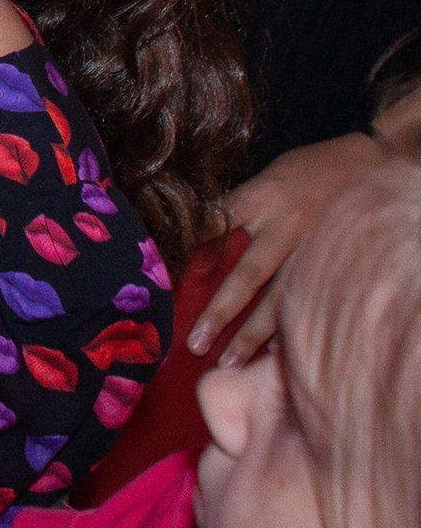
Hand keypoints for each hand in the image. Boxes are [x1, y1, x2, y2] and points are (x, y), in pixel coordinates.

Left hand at [192, 129, 391, 364]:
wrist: (365, 165)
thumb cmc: (303, 172)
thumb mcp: (264, 177)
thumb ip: (235, 209)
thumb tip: (199, 244)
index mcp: (260, 197)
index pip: (214, 222)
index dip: (188, 244)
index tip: (160, 272)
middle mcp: (284, 227)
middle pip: (248, 275)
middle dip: (221, 312)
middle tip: (195, 343)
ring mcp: (312, 251)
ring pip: (280, 300)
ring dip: (254, 335)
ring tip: (231, 362)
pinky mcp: (332, 266)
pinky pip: (309, 304)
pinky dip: (292, 331)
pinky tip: (275, 357)